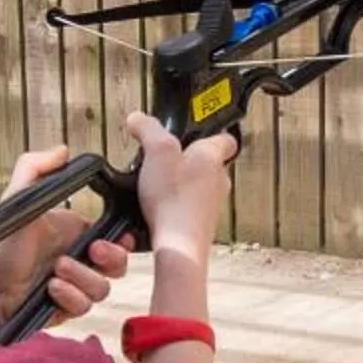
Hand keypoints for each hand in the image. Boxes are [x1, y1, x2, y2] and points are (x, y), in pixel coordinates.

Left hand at [0, 144, 134, 335]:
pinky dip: (70, 297)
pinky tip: (51, 290)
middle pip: (118, 265)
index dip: (122, 239)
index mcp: (71, 231)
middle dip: (111, 258)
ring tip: (56, 271)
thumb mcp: (16, 199)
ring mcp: (72, 286)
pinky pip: (84, 307)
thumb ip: (36, 168)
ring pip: (102, 288)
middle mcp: (75, 259)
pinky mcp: (65, 309)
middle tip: (92, 251)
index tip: (119, 237)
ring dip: (83, 278)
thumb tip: (63, 150)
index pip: (114, 235)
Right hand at [130, 112, 235, 259]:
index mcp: (212, 156)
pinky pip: (188, 209)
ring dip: (180, 185)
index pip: (225, 138)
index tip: (198, 133)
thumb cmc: (174, 199)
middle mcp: (218, 181)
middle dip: (187, 161)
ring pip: (198, 187)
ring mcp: (210, 205)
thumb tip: (138, 118)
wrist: (178, 244)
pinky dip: (174, 206)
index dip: (211, 133)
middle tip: (165, 160)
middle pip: (207, 163)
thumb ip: (148, 129)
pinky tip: (157, 209)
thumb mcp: (157, 151)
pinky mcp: (199, 225)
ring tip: (156, 186)